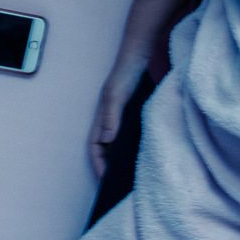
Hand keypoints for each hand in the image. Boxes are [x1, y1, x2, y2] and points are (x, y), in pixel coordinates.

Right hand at [89, 60, 144, 177]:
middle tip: (117, 184)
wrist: (139, 55)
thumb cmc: (125, 73)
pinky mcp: (133, 113)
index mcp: (101, 118)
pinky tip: (144, 153)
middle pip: (106, 148)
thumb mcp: (117, 95)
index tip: (104, 182)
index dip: (98, 164)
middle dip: (109, 166)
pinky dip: (133, 146)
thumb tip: (107, 142)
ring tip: (131, 174)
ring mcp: (121, 117)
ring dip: (121, 158)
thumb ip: (111, 116)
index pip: (96, 147)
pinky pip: (129, 135)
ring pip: (118, 143)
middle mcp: (109, 119)